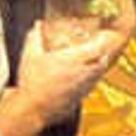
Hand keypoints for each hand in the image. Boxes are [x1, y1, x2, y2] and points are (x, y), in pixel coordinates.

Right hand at [14, 1, 133, 114]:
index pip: (97, 48)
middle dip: (104, 53)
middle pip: (103, 61)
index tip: (103, 35)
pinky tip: (83, 76)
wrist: (33, 109)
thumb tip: (37, 25)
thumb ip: (35, 37)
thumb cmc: (32, 83)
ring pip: (99, 74)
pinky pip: (91, 85)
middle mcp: (82, 74)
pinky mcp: (80, 98)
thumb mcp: (30, 55)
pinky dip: (92, 78)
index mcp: (72, 60)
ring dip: (100, 66)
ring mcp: (82, 87)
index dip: (103, 40)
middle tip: (102, 46)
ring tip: (96, 59)